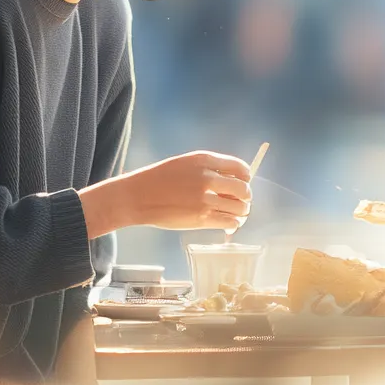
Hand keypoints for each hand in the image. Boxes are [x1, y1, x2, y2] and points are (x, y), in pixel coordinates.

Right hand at [80, 150, 253, 237]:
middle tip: (241, 202)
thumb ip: (209, 169)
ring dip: (242, 212)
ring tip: (236, 214)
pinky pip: (229, 222)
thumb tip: (234, 182)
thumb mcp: (185, 164)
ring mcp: (205, 199)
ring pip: (240, 208)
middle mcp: (207, 177)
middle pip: (243, 189)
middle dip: (246, 197)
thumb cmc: (160, 179)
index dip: (246, 178)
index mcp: (204, 160)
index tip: (243, 183)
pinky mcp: (201, 218)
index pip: (240, 168)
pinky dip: (233, 224)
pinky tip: (228, 224)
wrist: (138, 196)